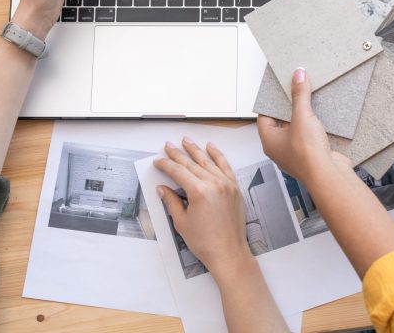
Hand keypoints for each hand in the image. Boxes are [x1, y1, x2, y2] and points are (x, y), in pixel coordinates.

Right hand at [154, 138, 251, 280]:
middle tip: (169, 146)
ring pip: (208, 161)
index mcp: (199, 192)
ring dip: (196, 150)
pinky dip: (217, 155)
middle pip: (192, 164)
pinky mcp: (234, 188)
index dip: (166, 165)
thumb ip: (171, 201)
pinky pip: (225, 166)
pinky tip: (211, 147)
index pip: (179, 172)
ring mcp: (226, 184)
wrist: (228, 252)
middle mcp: (214, 184)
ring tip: (186, 141)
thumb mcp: (181, 222)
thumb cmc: (205, 241)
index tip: (158, 161)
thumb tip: (163, 189)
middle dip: (178, 154)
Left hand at [257, 68, 351, 184]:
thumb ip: (299, 95)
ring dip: (302, 117)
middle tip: (294, 91)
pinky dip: (313, 127)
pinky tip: (320, 117)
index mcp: (269, 141)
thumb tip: (297, 75)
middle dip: (289, 107)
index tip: (279, 89)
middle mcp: (280, 149)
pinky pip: (308, 137)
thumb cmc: (308, 154)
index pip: (265, 116)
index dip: (271, 102)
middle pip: (280, 122)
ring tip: (308, 100)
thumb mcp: (302, 116)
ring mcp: (295, 153)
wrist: (329, 176)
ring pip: (296, 129)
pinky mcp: (311, 155)